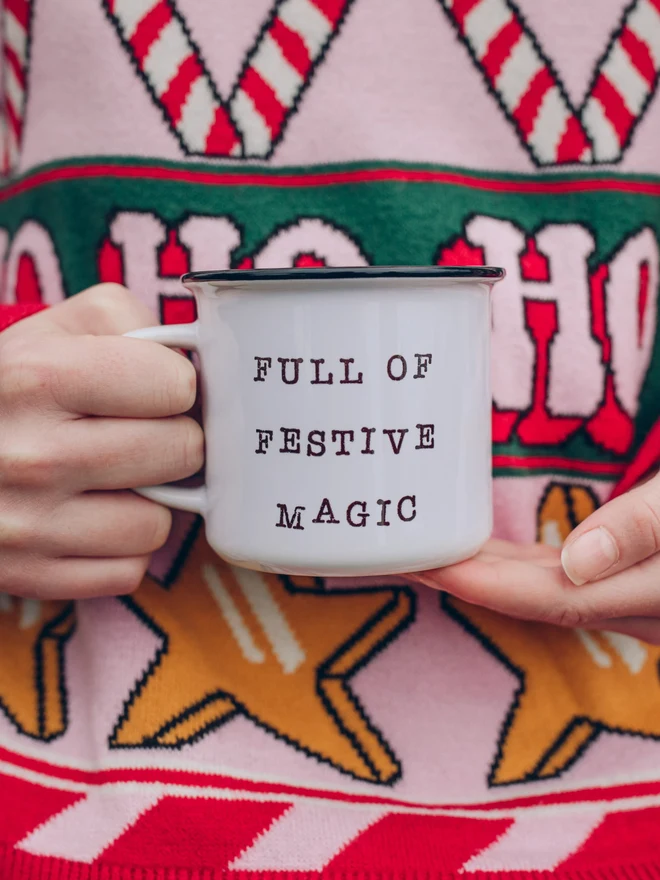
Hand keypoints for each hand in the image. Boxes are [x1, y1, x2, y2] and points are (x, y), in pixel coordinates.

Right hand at [0, 284, 203, 599]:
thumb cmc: (11, 390)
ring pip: (158, 523)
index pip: (178, 386)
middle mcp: (30, 456)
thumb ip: (130, 324)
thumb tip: (199, 362)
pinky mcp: (28, 576)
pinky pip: (128, 570)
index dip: (174, 383)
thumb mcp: (52, 331)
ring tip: (107, 479)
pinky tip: (86, 518)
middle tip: (137, 433)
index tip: (151, 388)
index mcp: (37, 377)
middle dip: (172, 439)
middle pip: (182, 453)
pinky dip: (118, 548)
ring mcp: (25, 526)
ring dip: (147, 501)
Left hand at [411, 475, 659, 643]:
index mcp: (650, 594)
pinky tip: (487, 550)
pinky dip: (517, 563)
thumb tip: (576, 561)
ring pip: (545, 589)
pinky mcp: (631, 576)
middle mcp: (637, 606)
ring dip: (485, 572)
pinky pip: (561, 576)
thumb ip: (643, 528)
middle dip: (464, 580)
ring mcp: (633, 594)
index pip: (548, 598)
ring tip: (427, 552)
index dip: (480, 584)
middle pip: (533, 599)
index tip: (425, 566)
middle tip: (402, 557)